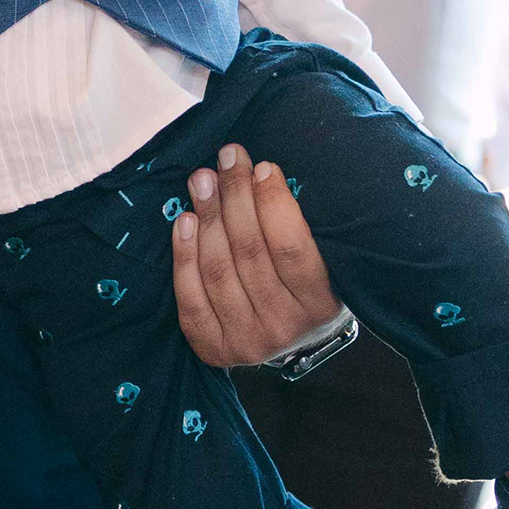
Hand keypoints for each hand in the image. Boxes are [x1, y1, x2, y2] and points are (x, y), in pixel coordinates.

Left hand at [171, 144, 340, 366]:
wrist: (291, 342)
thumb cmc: (306, 289)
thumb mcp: (324, 262)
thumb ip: (298, 228)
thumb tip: (259, 173)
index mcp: (320, 305)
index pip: (292, 248)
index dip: (274, 204)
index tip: (263, 167)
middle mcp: (283, 327)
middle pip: (249, 252)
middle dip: (235, 198)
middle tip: (226, 160)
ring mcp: (246, 341)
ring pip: (218, 269)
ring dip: (207, 217)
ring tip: (202, 180)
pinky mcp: (213, 348)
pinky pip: (190, 296)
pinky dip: (184, 255)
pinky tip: (184, 221)